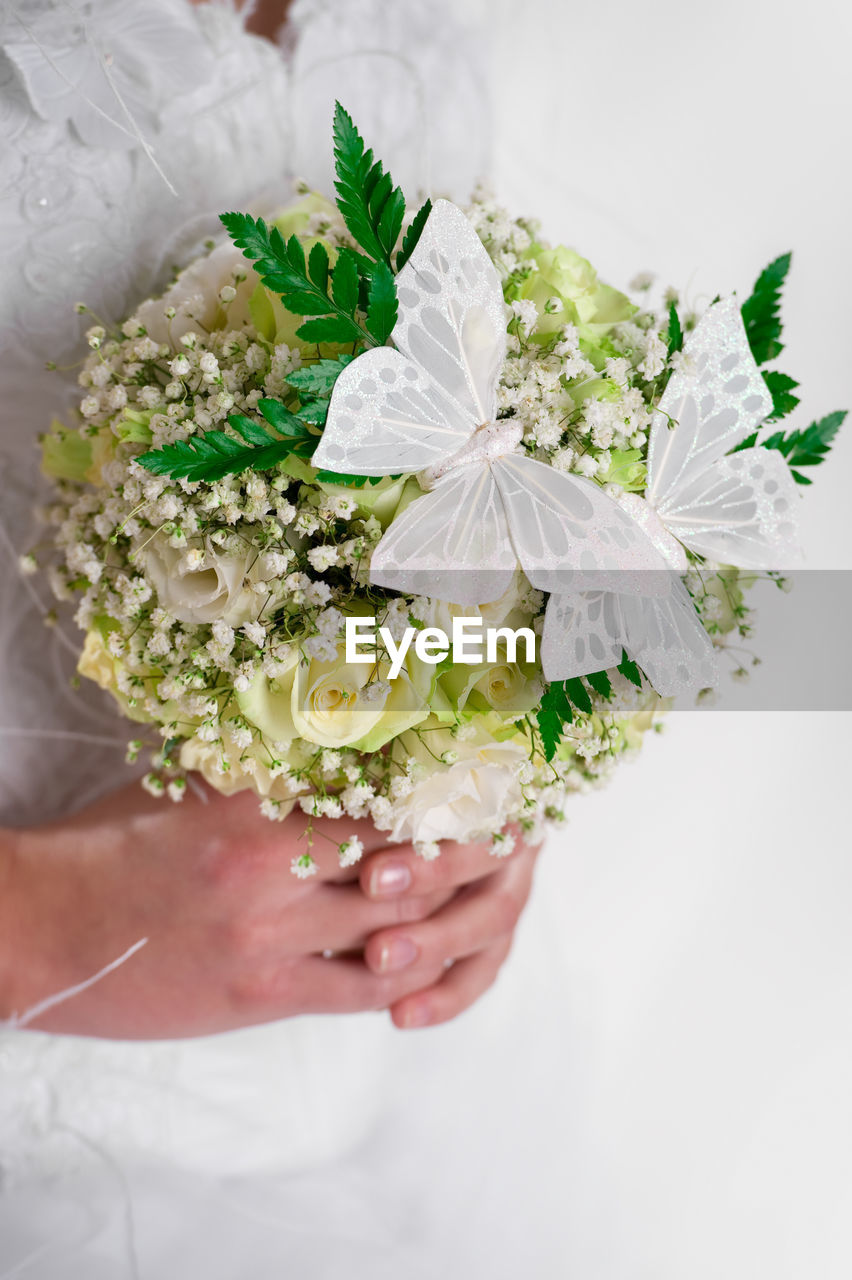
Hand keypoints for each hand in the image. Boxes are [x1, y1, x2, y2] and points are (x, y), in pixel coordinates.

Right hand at [0, 783, 537, 1038]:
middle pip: (407, 859)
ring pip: (397, 927)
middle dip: (472, 845)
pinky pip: (359, 990)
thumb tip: (326, 730)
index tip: (487, 773)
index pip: (378, 792)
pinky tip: (427, 964)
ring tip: (493, 890)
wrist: (42, 930)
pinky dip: (404, 977)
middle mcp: (275, 871)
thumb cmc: (107, 846)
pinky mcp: (263, 998)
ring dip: (453, 911)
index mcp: (258, 806)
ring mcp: (273, 940)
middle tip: (519, 831)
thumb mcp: (185, 786)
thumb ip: (260, 764)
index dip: (446, 786)